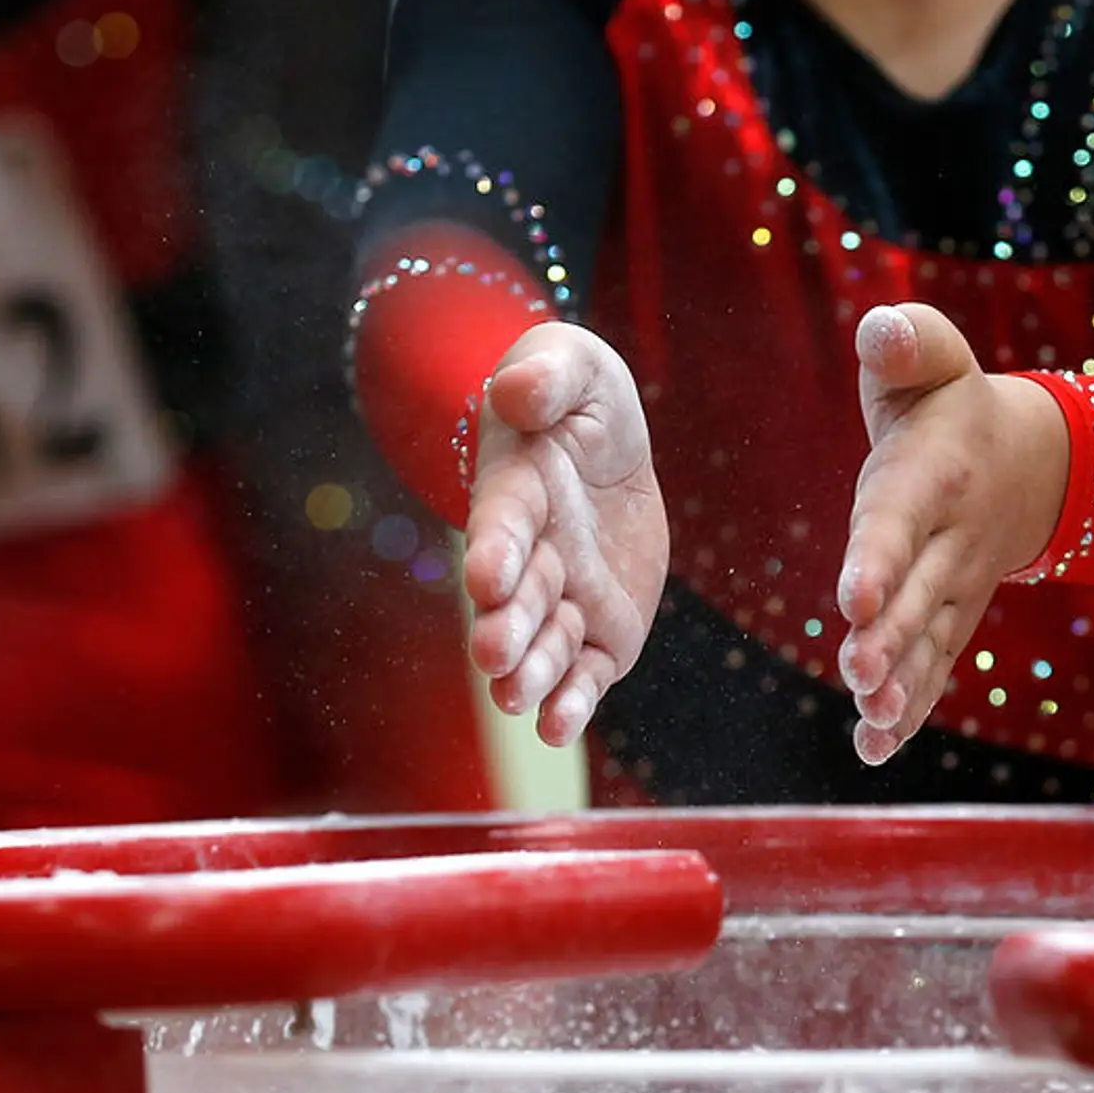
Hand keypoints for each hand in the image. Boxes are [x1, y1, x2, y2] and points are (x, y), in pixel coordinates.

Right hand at [465, 322, 668, 747]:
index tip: (487, 577)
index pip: (504, 522)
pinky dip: (572, 702)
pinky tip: (558, 726)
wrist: (607, 448)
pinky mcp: (604, 631)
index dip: (497, 548)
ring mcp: (567, 599)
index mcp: (518, 492)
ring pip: (547, 645)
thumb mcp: (571, 366)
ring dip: (533, 674)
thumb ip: (545, 374)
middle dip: (505, 627)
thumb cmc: (576, 400)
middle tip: (494, 656)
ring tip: (520, 702)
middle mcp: (534, 556)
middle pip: (519, 597)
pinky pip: (586, 672)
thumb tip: (517, 389)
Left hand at [836, 304, 1068, 765]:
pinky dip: (911, 709)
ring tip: (872, 723)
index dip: (880, 559)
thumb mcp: (932, 357)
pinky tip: (875, 751)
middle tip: (859, 676)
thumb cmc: (949, 404)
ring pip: (930, 641)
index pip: (900, 520)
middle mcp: (949, 539)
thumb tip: (879, 328)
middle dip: (891, 637)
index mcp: (932, 476)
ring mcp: (956, 586)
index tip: (855, 598)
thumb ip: (906, 342)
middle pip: (920, 594)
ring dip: (902, 685)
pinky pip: (937, 667)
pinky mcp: (954, 617)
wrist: (1030, 459)